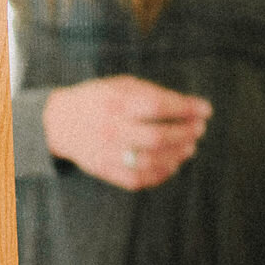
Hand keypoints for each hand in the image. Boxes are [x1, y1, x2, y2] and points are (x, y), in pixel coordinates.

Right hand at [40, 75, 210, 189]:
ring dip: (177, 155)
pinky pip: (138, 179)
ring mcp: (107, 152)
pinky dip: (160, 174)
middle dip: (185, 133)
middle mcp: (111, 128)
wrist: (59, 122)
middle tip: (199, 129)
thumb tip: (191, 107)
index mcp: (115, 102)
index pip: (157, 107)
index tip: (205, 109)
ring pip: (150, 161)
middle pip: (157, 137)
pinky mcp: (105, 170)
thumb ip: (153, 94)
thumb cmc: (99, 99)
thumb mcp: (121, 85)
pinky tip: (172, 164)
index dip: (186, 109)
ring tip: (189, 147)